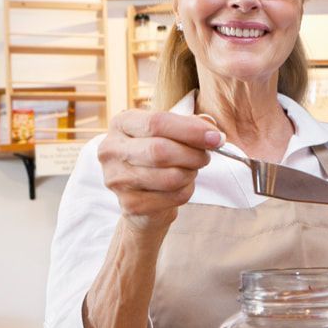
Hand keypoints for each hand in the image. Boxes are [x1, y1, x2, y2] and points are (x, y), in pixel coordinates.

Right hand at [98, 110, 222, 233]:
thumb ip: (191, 125)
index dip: (190, 130)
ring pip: (169, 176)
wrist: (145, 196)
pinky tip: (181, 186)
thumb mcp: (172, 134)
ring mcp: (116, 179)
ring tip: (191, 170)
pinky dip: (185, 191)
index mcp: (121, 123)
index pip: (157, 122)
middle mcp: (111, 149)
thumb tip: (212, 131)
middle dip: (193, 154)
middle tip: (206, 157)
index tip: (216, 138)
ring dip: (190, 173)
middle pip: (160, 150)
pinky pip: (171, 197)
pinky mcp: (129, 204)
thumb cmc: (160, 157)